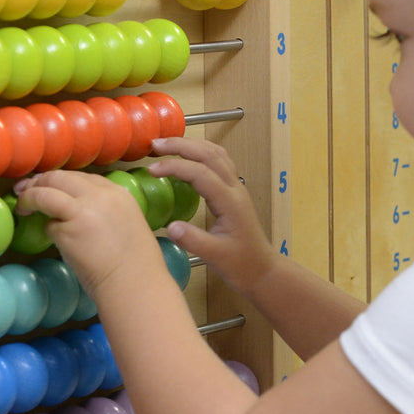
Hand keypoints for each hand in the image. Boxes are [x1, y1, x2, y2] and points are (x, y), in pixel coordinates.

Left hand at [14, 171, 163, 301]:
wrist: (135, 285)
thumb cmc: (137, 267)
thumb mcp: (129, 226)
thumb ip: (107, 212)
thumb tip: (81, 212)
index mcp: (119, 193)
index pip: (83, 177)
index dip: (63, 181)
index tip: (52, 186)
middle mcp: (100, 195)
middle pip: (60, 177)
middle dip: (40, 182)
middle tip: (26, 190)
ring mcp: (83, 210)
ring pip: (46, 191)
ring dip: (29, 196)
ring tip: (22, 206)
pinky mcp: (68, 230)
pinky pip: (49, 223)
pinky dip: (48, 230)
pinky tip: (53, 240)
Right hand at [147, 136, 277, 297]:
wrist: (261, 269)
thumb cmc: (239, 264)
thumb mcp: (214, 256)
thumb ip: (192, 241)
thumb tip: (170, 227)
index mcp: (230, 202)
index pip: (201, 173)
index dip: (175, 167)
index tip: (151, 169)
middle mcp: (235, 188)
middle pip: (209, 154)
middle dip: (180, 145)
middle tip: (154, 144)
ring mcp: (236, 187)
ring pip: (215, 153)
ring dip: (191, 144)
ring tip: (165, 144)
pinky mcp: (233, 190)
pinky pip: (218, 161)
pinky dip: (200, 151)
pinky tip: (186, 154)